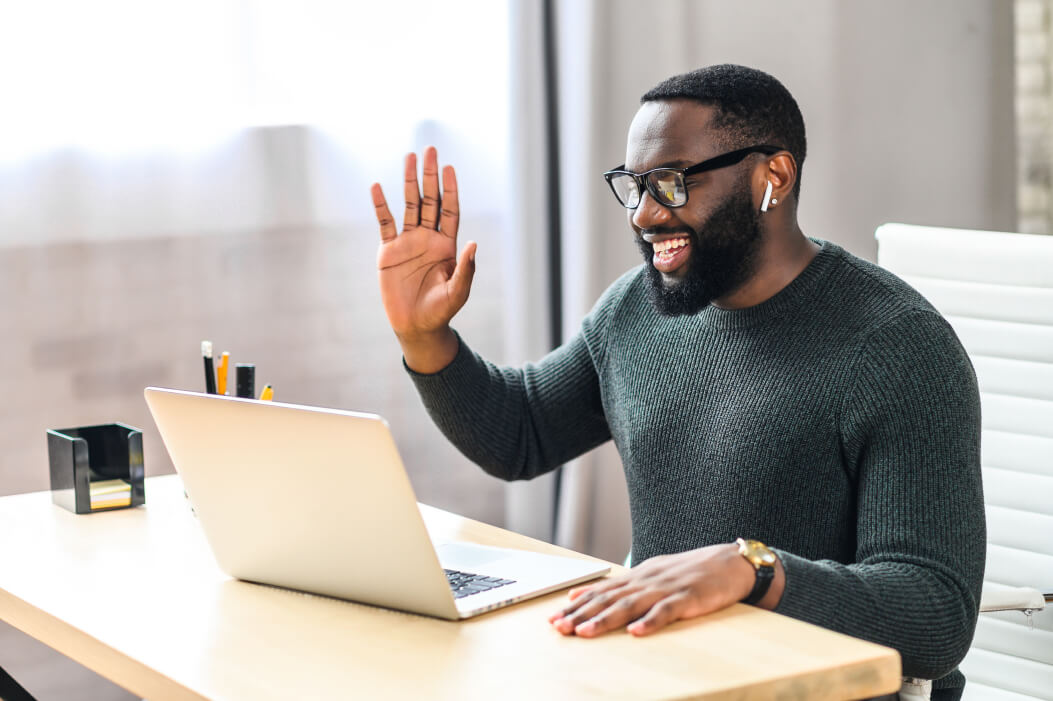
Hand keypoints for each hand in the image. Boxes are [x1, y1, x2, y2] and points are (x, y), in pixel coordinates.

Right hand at [371, 147, 475, 370]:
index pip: (450, 209)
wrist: (416, 326)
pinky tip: (376, 187)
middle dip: (429, 176)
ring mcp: (407, 242)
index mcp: (447, 245)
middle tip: (429, 150)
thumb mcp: (458, 292)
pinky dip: (380, 206)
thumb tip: (473, 244)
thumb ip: (466, 269)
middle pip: (430, 200)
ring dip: (408, 182)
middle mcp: (428, 238)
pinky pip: (384, 223)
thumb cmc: (441, 311)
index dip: (450, 189)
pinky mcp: (388, 251)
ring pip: (408, 205)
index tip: (449, 168)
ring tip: (408, 157)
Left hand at [548, 543, 776, 637]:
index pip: (602, 590)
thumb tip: (593, 594)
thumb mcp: (654, 575)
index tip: (554, 616)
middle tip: (559, 627)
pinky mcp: (688, 598)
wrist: (730, 563)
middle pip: (609, 598)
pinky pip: (666, 611)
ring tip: (585, 632)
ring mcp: (667, 588)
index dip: (577, 604)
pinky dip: (650, 622)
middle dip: (582, 613)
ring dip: (606, 620)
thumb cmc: (691, 572)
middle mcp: (647, 580)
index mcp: (639, 575)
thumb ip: (625, 586)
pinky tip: (636, 632)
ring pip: (630, 605)